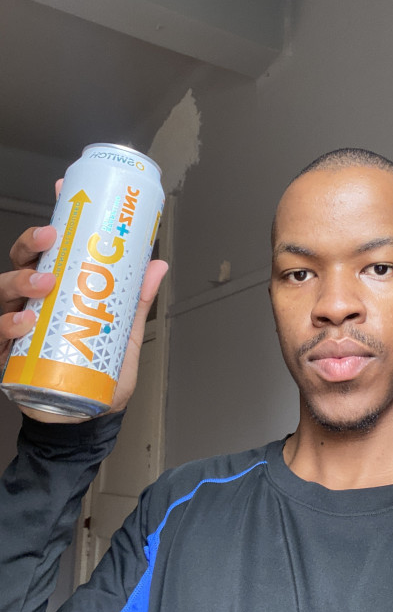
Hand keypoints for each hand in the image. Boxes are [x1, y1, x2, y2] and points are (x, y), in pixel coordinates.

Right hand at [0, 182, 167, 422]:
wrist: (84, 419)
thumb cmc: (99, 374)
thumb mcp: (122, 334)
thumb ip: (135, 302)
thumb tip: (158, 265)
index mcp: (57, 292)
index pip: (49, 250)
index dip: (53, 219)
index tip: (62, 192)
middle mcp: (31, 304)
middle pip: (20, 262)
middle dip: (31, 244)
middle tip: (51, 237)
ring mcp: (14, 327)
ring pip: (0, 291)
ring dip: (19, 281)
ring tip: (43, 283)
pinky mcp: (3, 356)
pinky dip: (8, 326)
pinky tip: (26, 323)